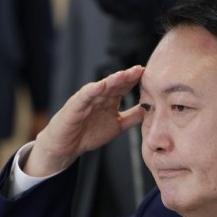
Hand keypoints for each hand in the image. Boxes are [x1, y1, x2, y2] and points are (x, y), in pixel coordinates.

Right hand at [25, 65, 144, 175]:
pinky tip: (100, 86)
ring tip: (123, 75)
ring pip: (101, 87)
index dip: (136, 81)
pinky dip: (92, 90)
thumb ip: (132, 117)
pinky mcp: (75, 106)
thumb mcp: (117, 125)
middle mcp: (99, 97)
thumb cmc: (89, 133)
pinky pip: (84, 97)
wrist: (66, 146)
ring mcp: (87, 100)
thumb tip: (150, 110)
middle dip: (127, 77)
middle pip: (115, 84)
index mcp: (110, 100)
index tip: (149, 75)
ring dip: (112, 80)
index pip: (125, 87)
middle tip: (140, 70)